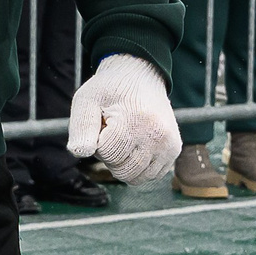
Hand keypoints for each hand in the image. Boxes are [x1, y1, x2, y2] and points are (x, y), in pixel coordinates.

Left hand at [65, 54, 181, 183]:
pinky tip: (136, 144)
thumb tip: (81, 153)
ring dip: (124, 163)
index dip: (97, 142)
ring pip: (136, 178)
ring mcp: (169, 145)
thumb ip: (81, 127)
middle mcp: (158, 135)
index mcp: (135, 120)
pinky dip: (138, 166)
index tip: (103, 123)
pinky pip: (150, 176)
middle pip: (122, 171)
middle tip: (113, 131)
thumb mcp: (87, 100)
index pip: (106, 154)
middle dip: (110, 156)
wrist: (140, 76)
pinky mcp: (174, 151)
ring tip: (124, 137)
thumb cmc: (110, 90)